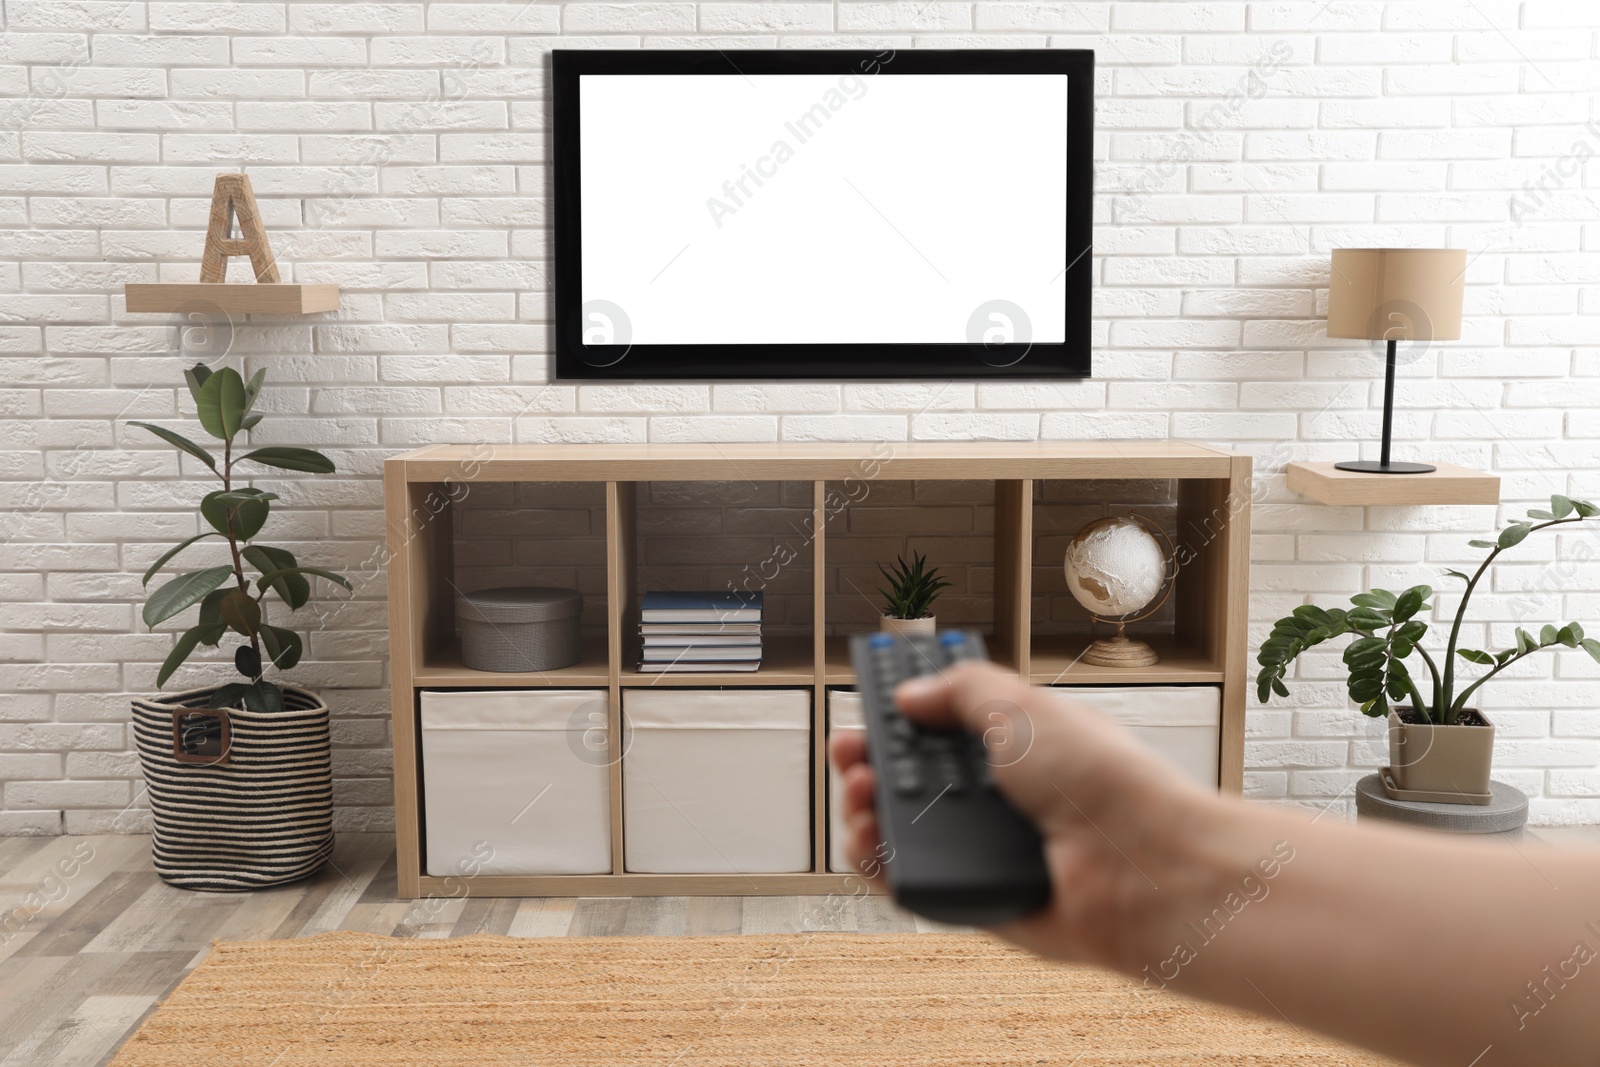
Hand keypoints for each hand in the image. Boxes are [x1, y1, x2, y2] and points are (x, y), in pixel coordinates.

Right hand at [829, 660, 1225, 970]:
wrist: (1138, 868)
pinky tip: (870, 841)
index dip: (905, 716)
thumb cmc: (1103, 783)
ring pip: (903, 831)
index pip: (945, 726)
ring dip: (866, 810)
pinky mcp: (974, 899)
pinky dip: (880, 864)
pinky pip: (912, 882)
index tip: (872, 706)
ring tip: (862, 796)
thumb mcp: (1024, 707)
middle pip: (914, 779)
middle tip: (852, 753)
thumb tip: (912, 693)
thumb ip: (962, 690)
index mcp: (1017, 748)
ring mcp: (986, 851)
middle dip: (872, 762)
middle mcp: (1001, 799)